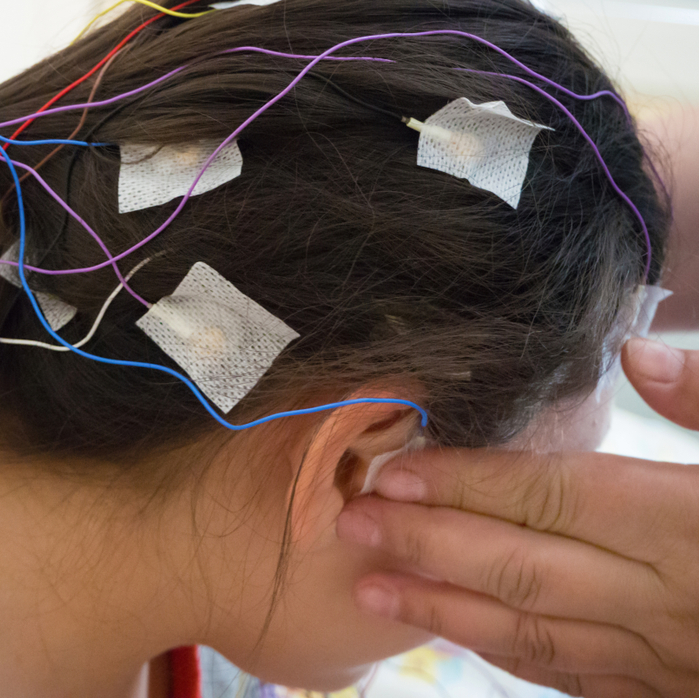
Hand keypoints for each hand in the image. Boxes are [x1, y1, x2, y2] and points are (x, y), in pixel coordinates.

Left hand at [336, 338, 698, 696]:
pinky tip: (460, 633)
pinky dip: (509, 653)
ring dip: (445, 608)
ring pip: (535, 632)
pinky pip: (575, 676)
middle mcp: (669, 600)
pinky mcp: (669, 694)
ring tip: (369, 588)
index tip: (395, 467)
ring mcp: (668, 660)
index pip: (552, 495)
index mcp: (691, 525)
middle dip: (427, 543)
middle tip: (349, 520)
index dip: (466, 481)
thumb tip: (637, 351)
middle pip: (522, 564)